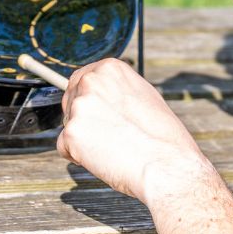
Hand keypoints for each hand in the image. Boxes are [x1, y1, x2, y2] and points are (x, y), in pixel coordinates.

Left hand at [56, 58, 214, 203]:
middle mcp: (91, 81)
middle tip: (107, 136)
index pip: (80, 79)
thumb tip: (101, 96)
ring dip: (83, 139)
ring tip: (112, 147)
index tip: (97, 114)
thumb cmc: (163, 137)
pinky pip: (64, 147)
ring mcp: (80, 106)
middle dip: (82, 119)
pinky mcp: (71, 133)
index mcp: (109, 68)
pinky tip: (103, 158)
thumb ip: (116, 90)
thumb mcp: (142, 95)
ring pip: (68, 125)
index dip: (88, 101)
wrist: (167, 165)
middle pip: (70, 101)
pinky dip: (77, 157)